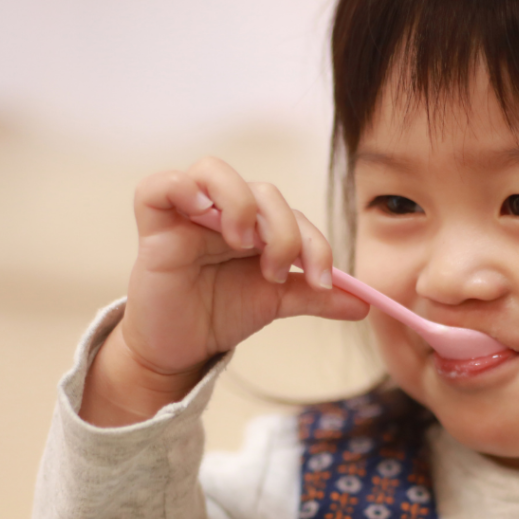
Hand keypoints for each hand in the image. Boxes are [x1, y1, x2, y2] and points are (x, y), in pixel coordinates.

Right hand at [80, 157, 368, 425]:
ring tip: (242, 244)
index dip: (316, 243)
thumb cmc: (222, 313)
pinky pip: (159, 186)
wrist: (181, 347)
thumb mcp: (277, 302)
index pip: (294, 214)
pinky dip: (181, 189)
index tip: (323, 280)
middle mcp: (225, 211)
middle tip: (279, 271)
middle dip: (284, 231)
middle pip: (263, 191)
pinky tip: (202, 216)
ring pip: (214, 171)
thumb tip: (365, 302)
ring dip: (240, 204)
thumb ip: (316, 296)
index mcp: (257, 224)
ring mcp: (188, 213)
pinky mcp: (154, 225)